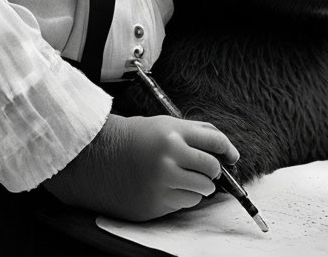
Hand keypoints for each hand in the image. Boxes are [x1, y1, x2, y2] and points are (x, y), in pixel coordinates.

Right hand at [42, 113, 238, 220]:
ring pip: (202, 191)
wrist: (95, 157)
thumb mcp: (162, 124)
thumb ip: (193, 133)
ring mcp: (161, 183)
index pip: (215, 142)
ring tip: (178, 177)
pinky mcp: (155, 204)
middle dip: (213, 171)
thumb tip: (226, 151)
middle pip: (212, 169)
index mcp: (172, 133)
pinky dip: (181, 198)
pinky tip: (164, 187)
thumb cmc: (131, 138)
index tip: (231, 157)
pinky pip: (184, 204)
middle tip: (204, 169)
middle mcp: (169, 158)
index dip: (228, 150)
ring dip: (197, 186)